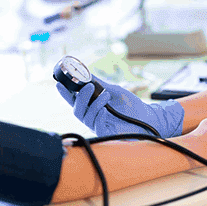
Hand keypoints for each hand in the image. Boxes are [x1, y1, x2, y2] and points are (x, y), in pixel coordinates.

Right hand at [56, 75, 183, 137]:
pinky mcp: (107, 133)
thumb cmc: (130, 105)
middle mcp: (92, 116)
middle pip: (77, 110)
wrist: (148, 116)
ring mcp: (99, 126)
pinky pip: (97, 126)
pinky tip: (105, 109)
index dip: (65, 94)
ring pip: (86, 117)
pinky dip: (99, 115)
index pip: (74, 100)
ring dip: (94, 104)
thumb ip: (99, 83)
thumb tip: (86, 72)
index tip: (58, 84)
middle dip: (79, 97)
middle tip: (87, 86)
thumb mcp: (113, 90)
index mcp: (92, 106)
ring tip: (106, 94)